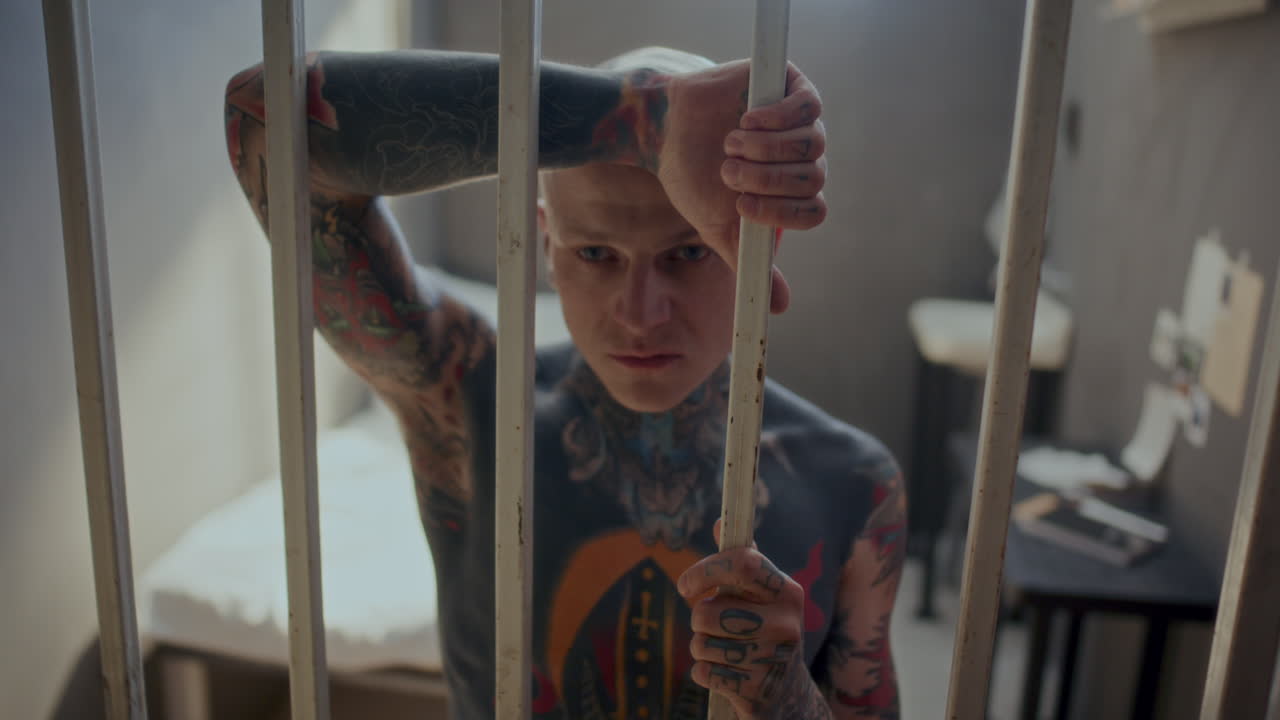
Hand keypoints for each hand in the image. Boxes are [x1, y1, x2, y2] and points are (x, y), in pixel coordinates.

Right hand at [657, 61, 827, 313]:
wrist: (666, 132)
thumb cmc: (694, 180)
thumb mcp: (720, 229)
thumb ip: (750, 261)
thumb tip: (778, 308)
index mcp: (793, 195)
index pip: (813, 212)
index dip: (780, 212)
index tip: (741, 206)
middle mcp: (803, 160)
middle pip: (811, 178)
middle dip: (766, 179)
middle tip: (728, 173)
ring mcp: (800, 122)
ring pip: (811, 143)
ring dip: (765, 150)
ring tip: (729, 146)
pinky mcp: (791, 86)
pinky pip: (808, 105)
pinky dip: (777, 118)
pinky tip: (747, 121)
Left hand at [677, 521, 813, 718]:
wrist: (786, 691)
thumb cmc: (764, 627)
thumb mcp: (759, 594)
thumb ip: (740, 560)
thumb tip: (720, 523)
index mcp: (787, 591)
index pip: (741, 563)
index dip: (704, 570)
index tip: (686, 586)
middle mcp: (786, 622)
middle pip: (707, 610)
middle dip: (699, 619)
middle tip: (715, 625)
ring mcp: (772, 659)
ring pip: (701, 643)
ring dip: (702, 647)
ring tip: (725, 649)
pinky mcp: (757, 690)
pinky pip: (702, 672)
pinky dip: (705, 672)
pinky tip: (727, 673)